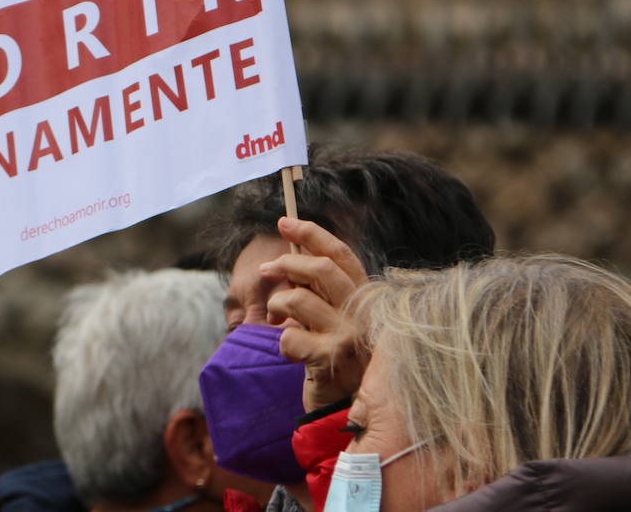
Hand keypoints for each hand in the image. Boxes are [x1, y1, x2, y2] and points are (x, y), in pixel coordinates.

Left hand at [263, 216, 368, 410]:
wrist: (347, 408)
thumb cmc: (337, 356)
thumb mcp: (334, 317)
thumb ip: (320, 291)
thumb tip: (289, 256)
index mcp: (365, 296)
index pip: (340, 254)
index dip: (311, 233)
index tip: (284, 221)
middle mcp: (361, 313)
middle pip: (319, 270)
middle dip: (286, 264)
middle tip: (265, 270)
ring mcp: (348, 336)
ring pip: (297, 299)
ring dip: (277, 306)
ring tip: (276, 320)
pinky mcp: (330, 360)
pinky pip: (289, 337)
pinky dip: (282, 343)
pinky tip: (291, 353)